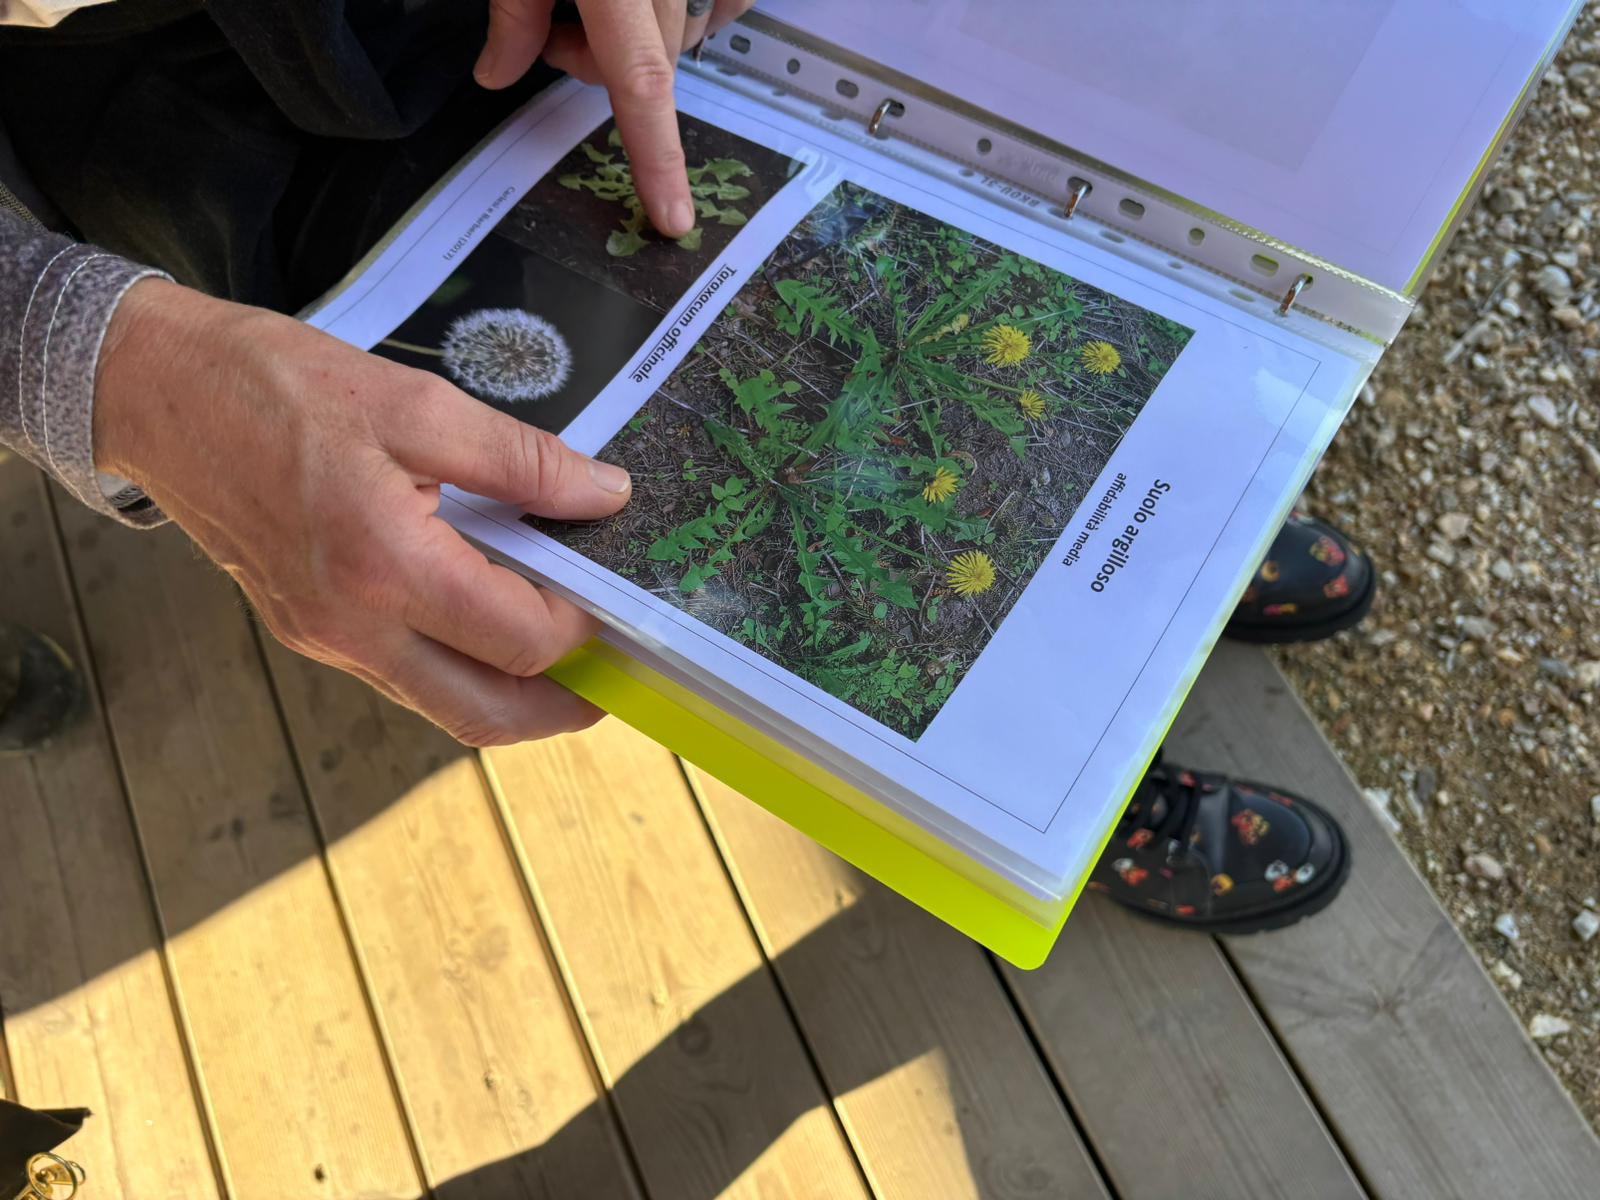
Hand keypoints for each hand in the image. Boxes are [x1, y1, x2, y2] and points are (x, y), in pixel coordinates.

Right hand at [93, 278, 632, 745]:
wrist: (151, 392)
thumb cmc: (271, 385)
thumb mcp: (413, 403)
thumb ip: (519, 460)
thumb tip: (602, 495)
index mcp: (384, 566)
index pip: (518, 641)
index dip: (583, 628)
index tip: (616, 593)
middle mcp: (351, 626)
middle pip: (484, 715)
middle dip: (560, 710)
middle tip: (612, 677)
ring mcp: (324, 638)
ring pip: (442, 706)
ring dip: (510, 695)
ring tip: (562, 650)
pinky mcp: (307, 629)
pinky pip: (401, 676)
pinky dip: (458, 667)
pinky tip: (487, 619)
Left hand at [473, 0, 755, 236]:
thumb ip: (514, 14)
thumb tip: (495, 76)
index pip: (641, 82)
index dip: (658, 157)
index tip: (671, 217)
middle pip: (653, 66)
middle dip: (603, 64)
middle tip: (561, 28)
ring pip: (685, 38)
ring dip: (647, 38)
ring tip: (606, 1)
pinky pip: (721, 3)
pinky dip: (689, 10)